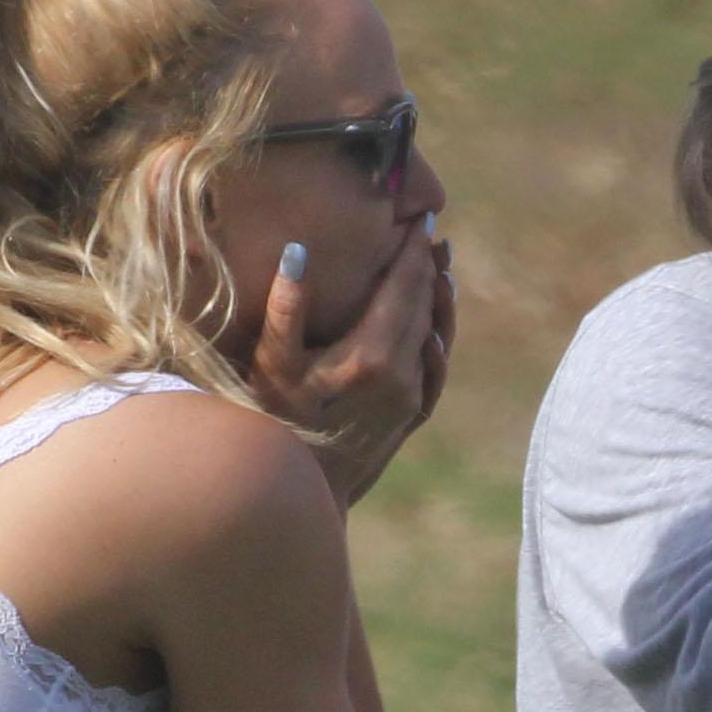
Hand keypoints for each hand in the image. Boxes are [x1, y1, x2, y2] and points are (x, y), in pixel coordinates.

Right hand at [248, 223, 446, 506]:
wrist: (298, 491)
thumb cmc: (272, 423)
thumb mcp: (271, 364)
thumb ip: (286, 308)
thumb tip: (298, 250)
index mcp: (371, 354)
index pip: (403, 286)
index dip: (412, 250)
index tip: (421, 219)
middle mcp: (402, 374)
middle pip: (425, 305)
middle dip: (428, 267)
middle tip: (431, 234)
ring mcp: (411, 398)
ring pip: (434, 335)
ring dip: (438, 299)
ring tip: (440, 268)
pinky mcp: (410, 417)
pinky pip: (436, 369)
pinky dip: (439, 339)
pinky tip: (434, 327)